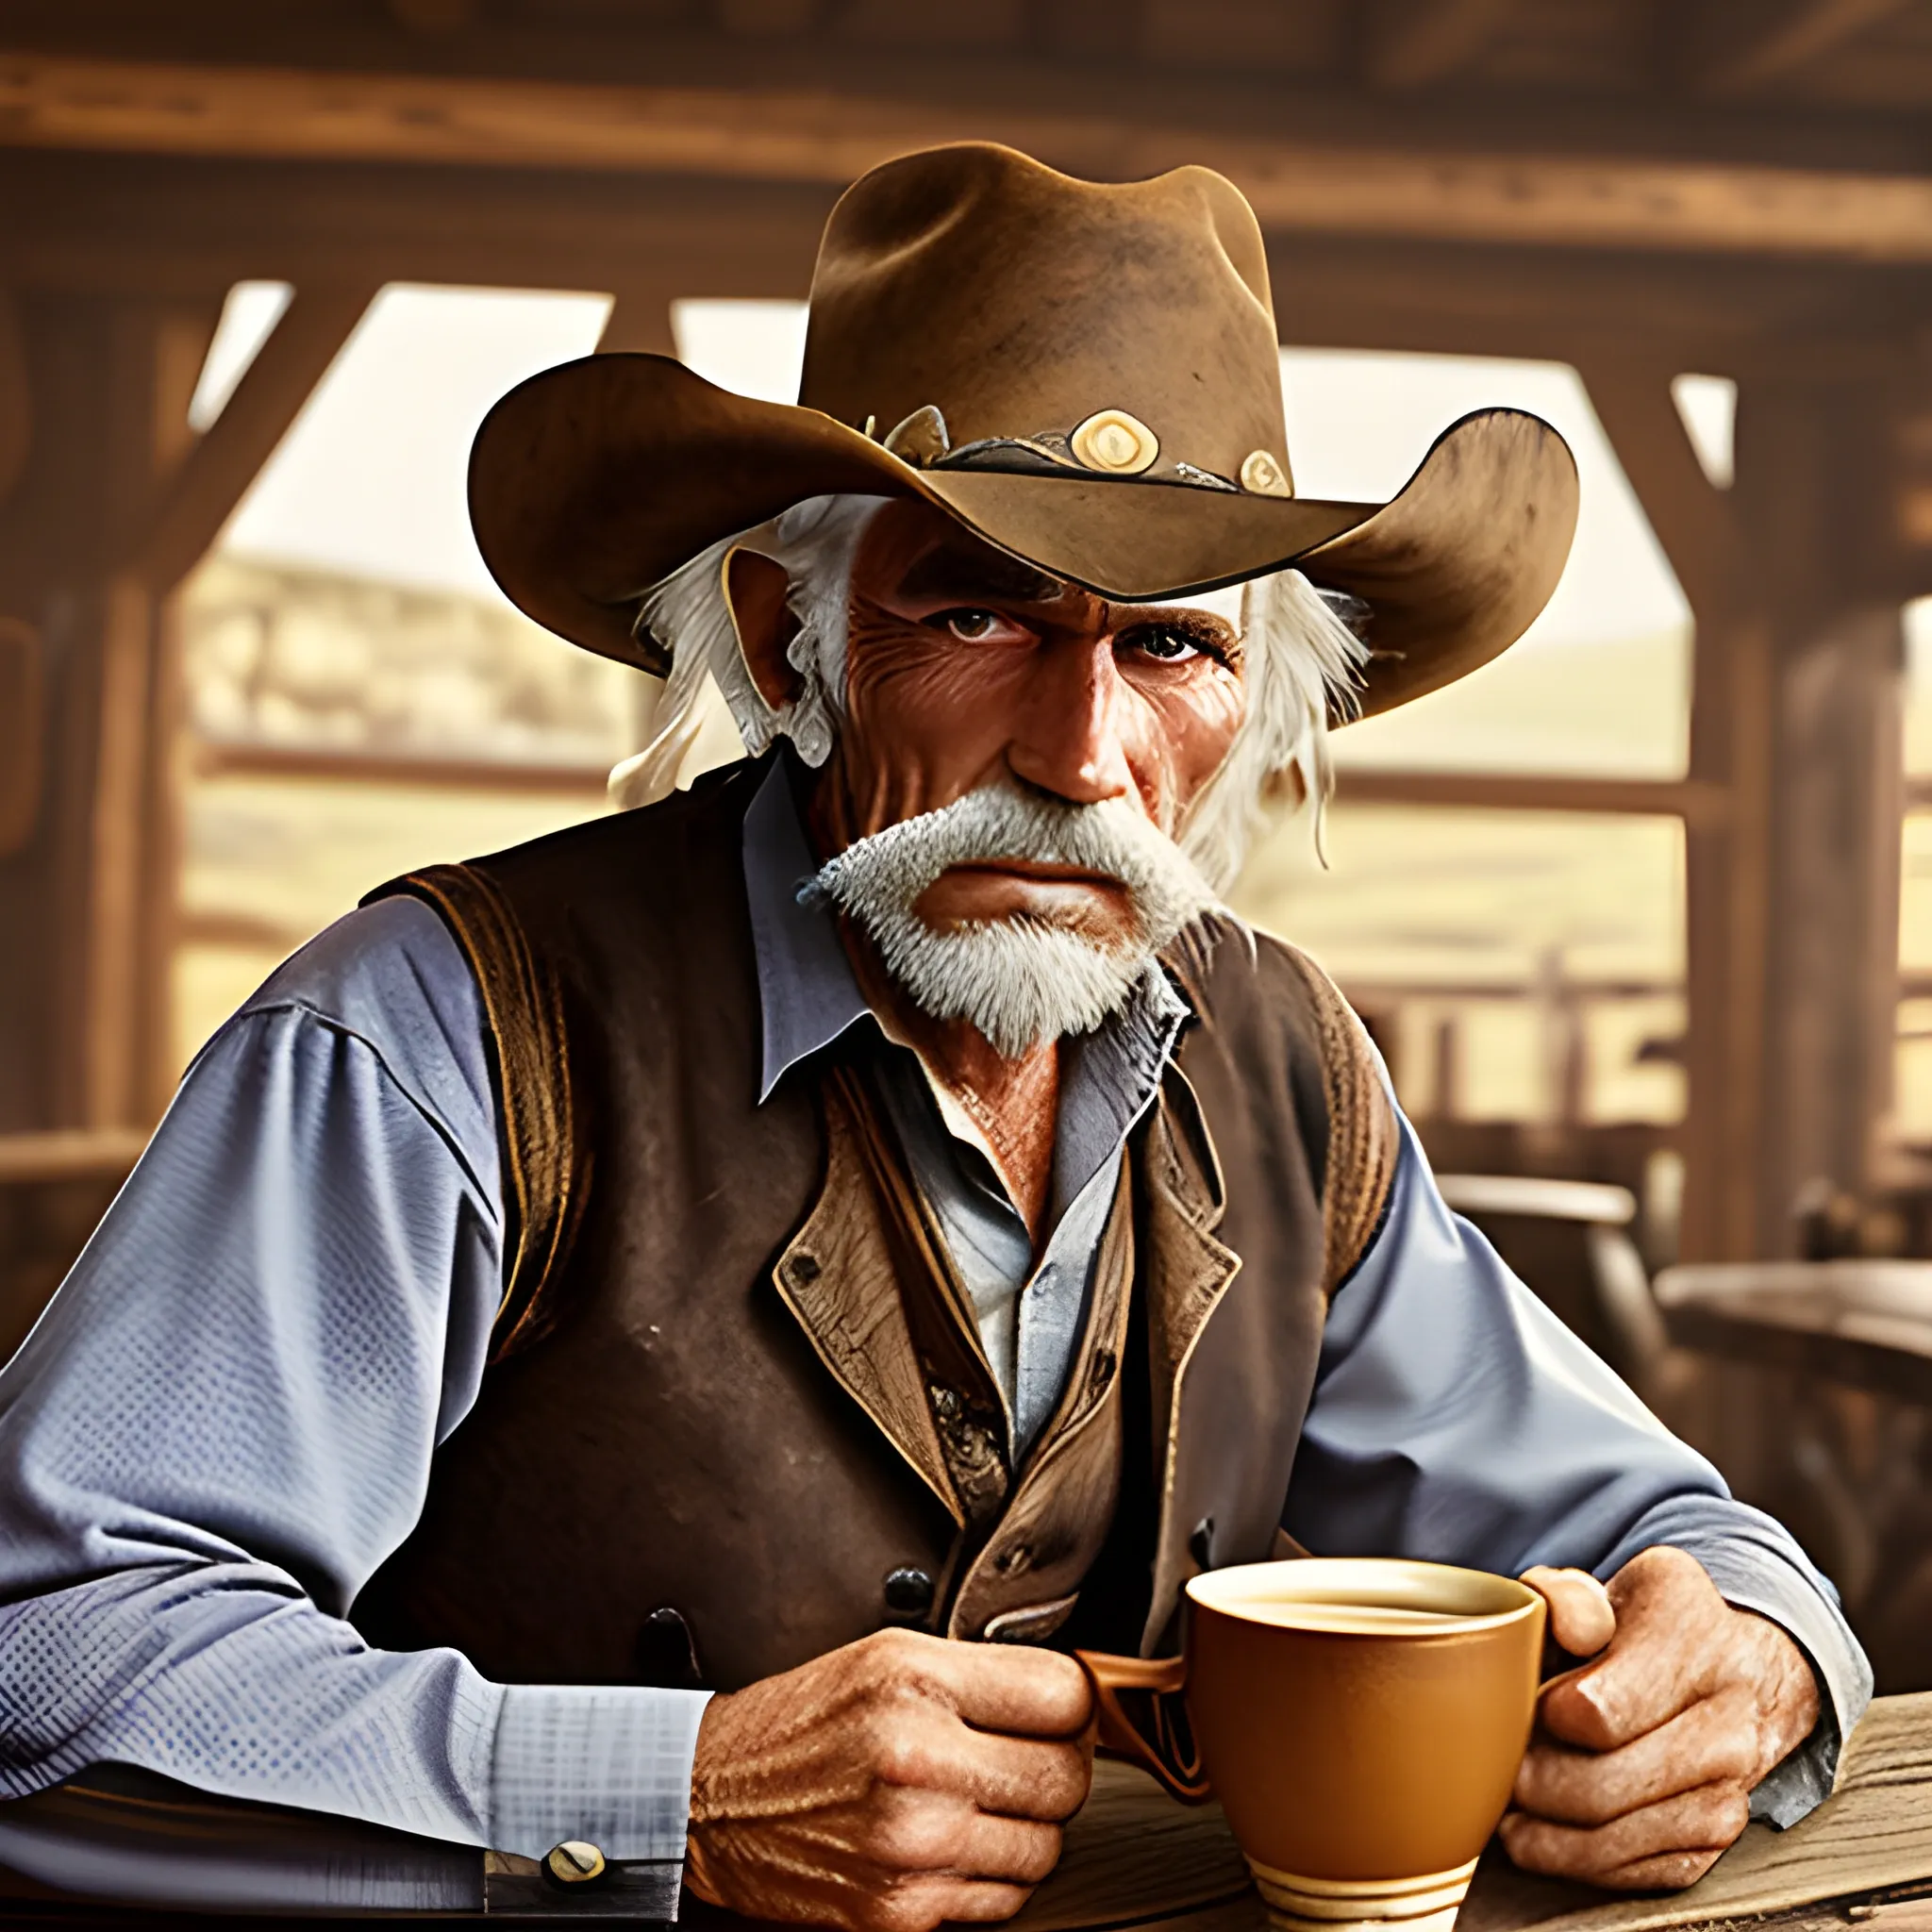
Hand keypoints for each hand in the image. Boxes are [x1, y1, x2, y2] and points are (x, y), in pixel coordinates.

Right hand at [683, 1627, 1094, 1929]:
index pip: (1065, 1696)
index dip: (1073, 1702)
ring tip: (981, 1798)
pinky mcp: (902, 1909)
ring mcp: (913, 1844)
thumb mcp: (885, 1656)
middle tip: (1026, 1754)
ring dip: (1027, 1826)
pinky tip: (954, 1841)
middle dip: (1059, 1765)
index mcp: (915, 1681)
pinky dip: (992, 1876)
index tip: (1059, 1707)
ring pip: (1046, 1848)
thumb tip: (1072, 1695)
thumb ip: (980, 1671)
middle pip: (1067, 1778)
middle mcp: (917, 1760)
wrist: (713, 1798)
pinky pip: (1003, 1901)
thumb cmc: (798, 1723)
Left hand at [1500, 1546, 1820, 1890]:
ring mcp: (1729, 1789)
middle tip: (1495, 1764)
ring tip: (1507, 1800)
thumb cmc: (1650, 1628)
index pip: (1596, 1711)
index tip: (1523, 1703)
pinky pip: (1630, 1871)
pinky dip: (1573, 1857)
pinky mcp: (1716, 1841)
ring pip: (1609, 1839)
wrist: (1742, 1671)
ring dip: (1540, 1830)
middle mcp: (1727, 1719)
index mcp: (1693, 1635)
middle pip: (1596, 1788)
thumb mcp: (1607, 1589)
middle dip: (1528, 1782)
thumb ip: (1566, 1596)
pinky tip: (1546, 1827)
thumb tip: (1565, 1629)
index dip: (1541, 1715)